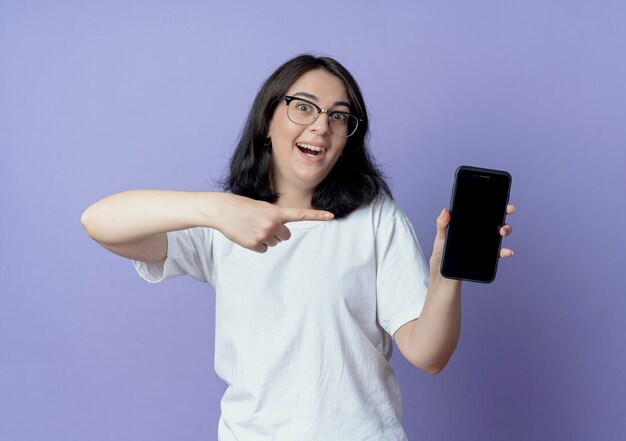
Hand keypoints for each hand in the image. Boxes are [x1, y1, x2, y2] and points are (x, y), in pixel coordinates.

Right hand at [214, 194, 333, 252]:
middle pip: (286, 236)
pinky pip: (264, 249)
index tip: (331, 216)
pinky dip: (258, 244)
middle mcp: (273, 224)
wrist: (222, 210)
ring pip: (275, 243)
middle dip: (278, 232)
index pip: (301, 215)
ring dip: (267, 237)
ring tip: (253, 227)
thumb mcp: (262, 207)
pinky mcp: (254, 245)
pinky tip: (248, 235)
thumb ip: (275, 218)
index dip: (317, 215)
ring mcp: (264, 235)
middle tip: (263, 224)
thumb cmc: (243, 206)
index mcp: (277, 212)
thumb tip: (281, 236)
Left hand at [430, 204, 515, 268]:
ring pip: (499, 233)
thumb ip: (442, 225)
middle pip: (494, 219)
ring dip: (506, 229)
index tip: (500, 197)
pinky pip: (498, 252)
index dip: (492, 203)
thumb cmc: (441, 255)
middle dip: (504, 213)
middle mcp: (478, 232)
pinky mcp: (486, 257)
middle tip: (508, 210)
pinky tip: (507, 251)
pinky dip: (504, 251)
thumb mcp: (441, 238)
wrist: (444, 277)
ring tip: (502, 231)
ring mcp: (483, 244)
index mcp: (468, 224)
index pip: (481, 211)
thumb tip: (445, 210)